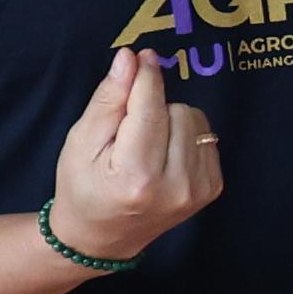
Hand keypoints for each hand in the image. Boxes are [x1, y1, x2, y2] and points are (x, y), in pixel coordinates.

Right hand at [47, 42, 223, 265]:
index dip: (146, 78)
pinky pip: (206, 136)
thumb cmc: (84, 186)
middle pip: (176, 109)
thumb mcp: (81, 141)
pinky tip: (163, 156)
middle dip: (152, 108)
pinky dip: (184, 136)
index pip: (151, 110)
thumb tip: (131, 59)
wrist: (102, 236)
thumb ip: (109, 100)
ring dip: (170, 121)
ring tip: (145, 146)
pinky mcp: (212, 189)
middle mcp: (175, 186)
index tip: (142, 56)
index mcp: (137, 176)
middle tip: (128, 132)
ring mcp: (198, 190)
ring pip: (194, 119)